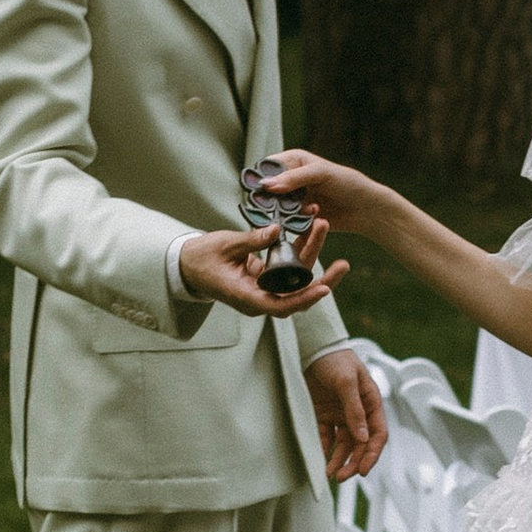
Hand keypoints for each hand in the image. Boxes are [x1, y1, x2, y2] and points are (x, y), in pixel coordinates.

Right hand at [178, 220, 350, 317]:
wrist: (188, 264)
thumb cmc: (202, 258)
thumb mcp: (225, 245)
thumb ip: (252, 240)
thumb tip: (279, 229)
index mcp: (247, 297)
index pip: (281, 305)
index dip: (303, 299)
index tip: (323, 289)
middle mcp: (260, 298)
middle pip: (298, 295)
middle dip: (322, 280)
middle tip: (343, 265)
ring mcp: (265, 289)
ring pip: (296, 279)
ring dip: (311, 254)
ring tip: (323, 226)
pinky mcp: (267, 278)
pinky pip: (288, 268)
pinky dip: (299, 250)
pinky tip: (310, 228)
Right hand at [251, 148, 383, 237]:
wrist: (366, 209)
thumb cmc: (348, 183)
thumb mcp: (320, 174)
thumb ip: (293, 178)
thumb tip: (266, 184)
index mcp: (294, 160)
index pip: (267, 167)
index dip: (261, 178)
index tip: (262, 191)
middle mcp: (291, 179)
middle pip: (268, 190)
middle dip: (272, 199)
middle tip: (282, 206)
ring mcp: (294, 199)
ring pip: (276, 207)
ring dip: (286, 211)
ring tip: (309, 209)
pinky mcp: (299, 216)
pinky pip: (287, 220)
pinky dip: (295, 221)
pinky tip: (312, 217)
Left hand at [306, 346, 387, 482]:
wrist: (310, 346)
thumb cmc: (334, 358)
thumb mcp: (347, 382)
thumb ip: (354, 410)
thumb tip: (362, 437)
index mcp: (370, 402)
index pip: (377, 434)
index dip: (372, 453)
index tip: (363, 470)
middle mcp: (357, 412)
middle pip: (360, 444)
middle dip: (353, 462)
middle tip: (342, 477)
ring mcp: (339, 414)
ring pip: (343, 445)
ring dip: (339, 460)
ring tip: (330, 474)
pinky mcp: (322, 415)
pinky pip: (324, 437)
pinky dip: (323, 449)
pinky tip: (318, 459)